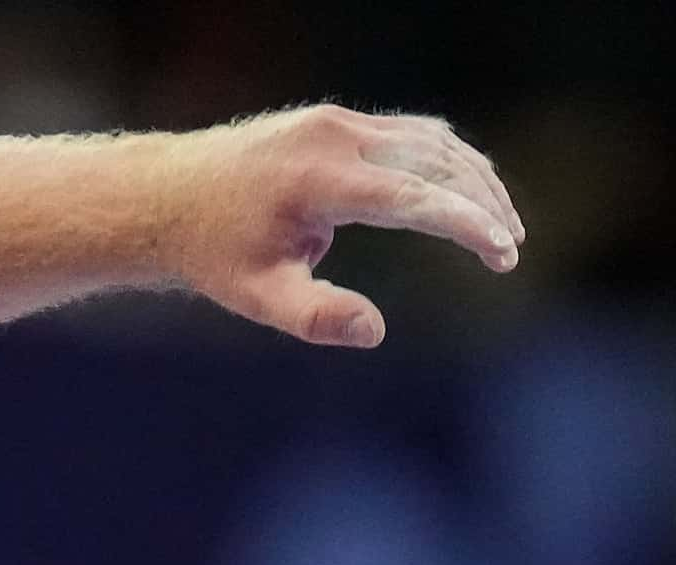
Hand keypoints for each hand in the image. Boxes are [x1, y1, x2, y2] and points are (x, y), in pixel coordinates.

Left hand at [160, 104, 520, 348]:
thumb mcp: (257, 296)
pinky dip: (444, 162)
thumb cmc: (213, 254)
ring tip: (499, 228)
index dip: (465, 223)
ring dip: (471, 180)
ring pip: (429, 142)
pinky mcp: (336, 121)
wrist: (166, 198)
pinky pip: (408, 135)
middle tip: (509, 250)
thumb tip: (375, 332)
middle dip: (481, 203)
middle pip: (435, 162)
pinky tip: (464, 193)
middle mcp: (333, 139)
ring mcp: (336, 123)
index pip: (413, 197)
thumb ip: (316, 317)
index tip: (502, 254)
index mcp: (317, 181)